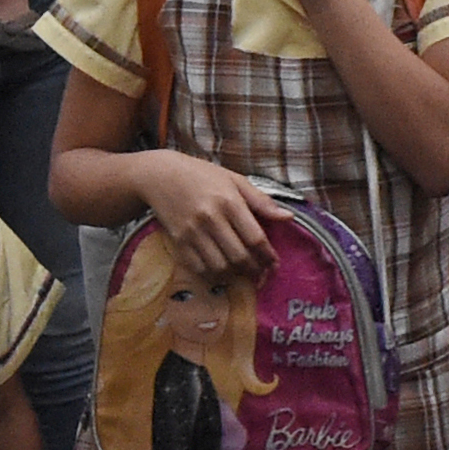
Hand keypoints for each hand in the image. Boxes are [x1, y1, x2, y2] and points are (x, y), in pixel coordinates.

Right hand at [130, 149, 284, 279]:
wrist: (160, 176)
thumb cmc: (202, 175)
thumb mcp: (235, 180)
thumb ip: (261, 201)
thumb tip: (288, 217)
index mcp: (229, 201)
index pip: (255, 237)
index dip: (268, 255)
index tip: (274, 263)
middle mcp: (211, 218)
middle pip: (239, 256)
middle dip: (254, 269)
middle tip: (261, 272)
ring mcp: (192, 231)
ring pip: (219, 266)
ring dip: (234, 274)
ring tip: (242, 271)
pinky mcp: (178, 241)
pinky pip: (198, 267)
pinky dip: (212, 274)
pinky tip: (221, 269)